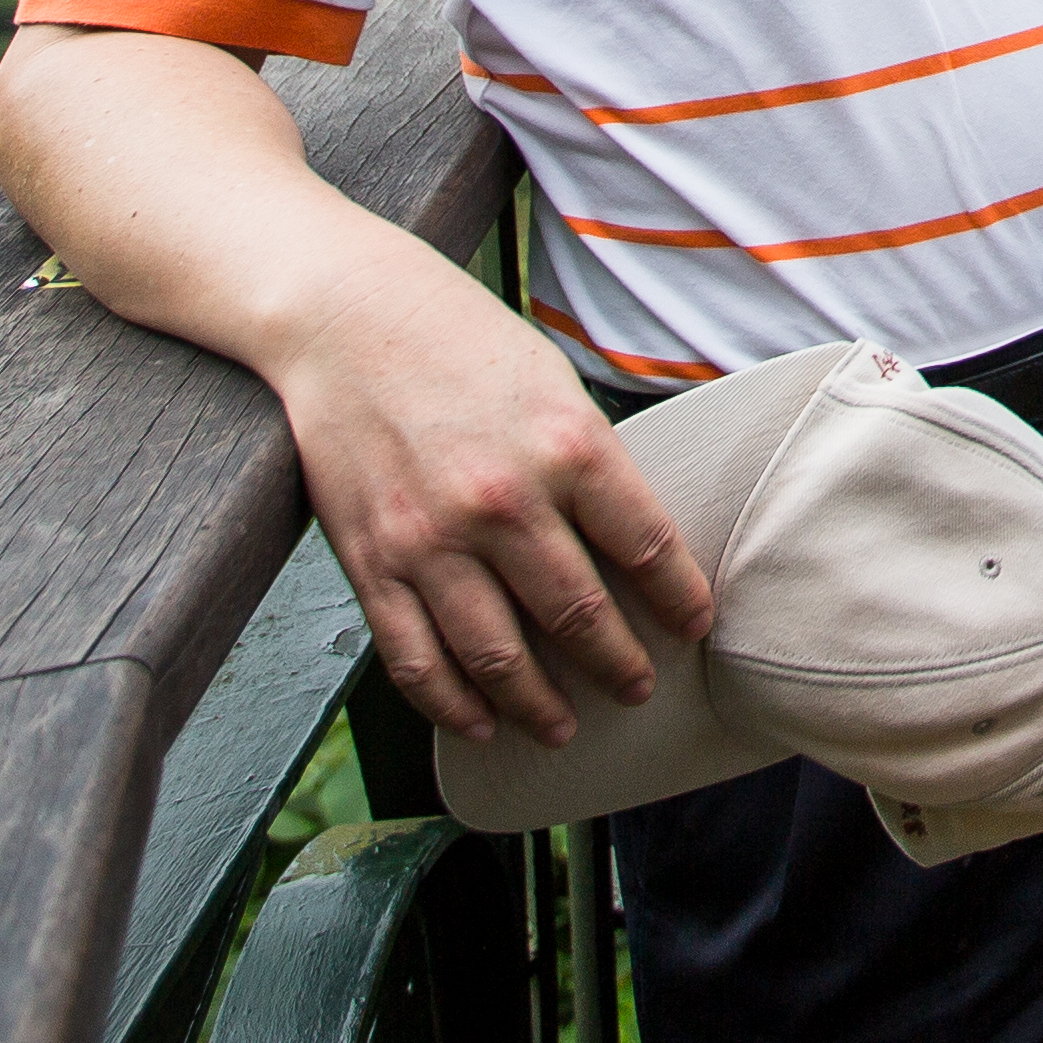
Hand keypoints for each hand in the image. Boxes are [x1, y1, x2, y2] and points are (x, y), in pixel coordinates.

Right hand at [260, 234, 713, 748]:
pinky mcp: (372, 562)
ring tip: (563, 726)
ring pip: (499, 658)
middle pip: (579, 616)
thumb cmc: (461, 342)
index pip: (647, 548)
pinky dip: (452, 705)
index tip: (695, 627)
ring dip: (538, 706)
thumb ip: (590, 464)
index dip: (679, 600)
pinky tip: (479, 722)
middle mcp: (503, 501)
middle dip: (618, 665)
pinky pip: (417, 660)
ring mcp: (432, 540)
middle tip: (636, 688)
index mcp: (566, 446)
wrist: (346, 316)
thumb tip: (631, 546)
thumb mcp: (553, 385)